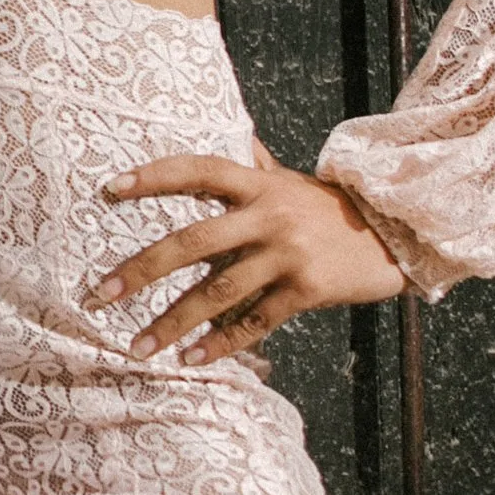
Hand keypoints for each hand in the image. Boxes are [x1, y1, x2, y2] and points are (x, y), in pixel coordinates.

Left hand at [87, 142, 405, 366]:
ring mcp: (289, 253)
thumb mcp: (292, 181)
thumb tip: (236, 134)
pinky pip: (255, 321)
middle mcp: (270, 214)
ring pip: (218, 291)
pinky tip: (191, 360)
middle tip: (98, 295)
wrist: (396, 236)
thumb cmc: (330, 209)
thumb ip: (257, 166)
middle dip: (141, 269)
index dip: (153, 177)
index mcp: (259, 184)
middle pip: (193, 241)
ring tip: (137, 347)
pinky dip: (220, 344)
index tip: (108, 189)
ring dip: (172, 322)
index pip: (197, 170)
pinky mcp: (308, 289)